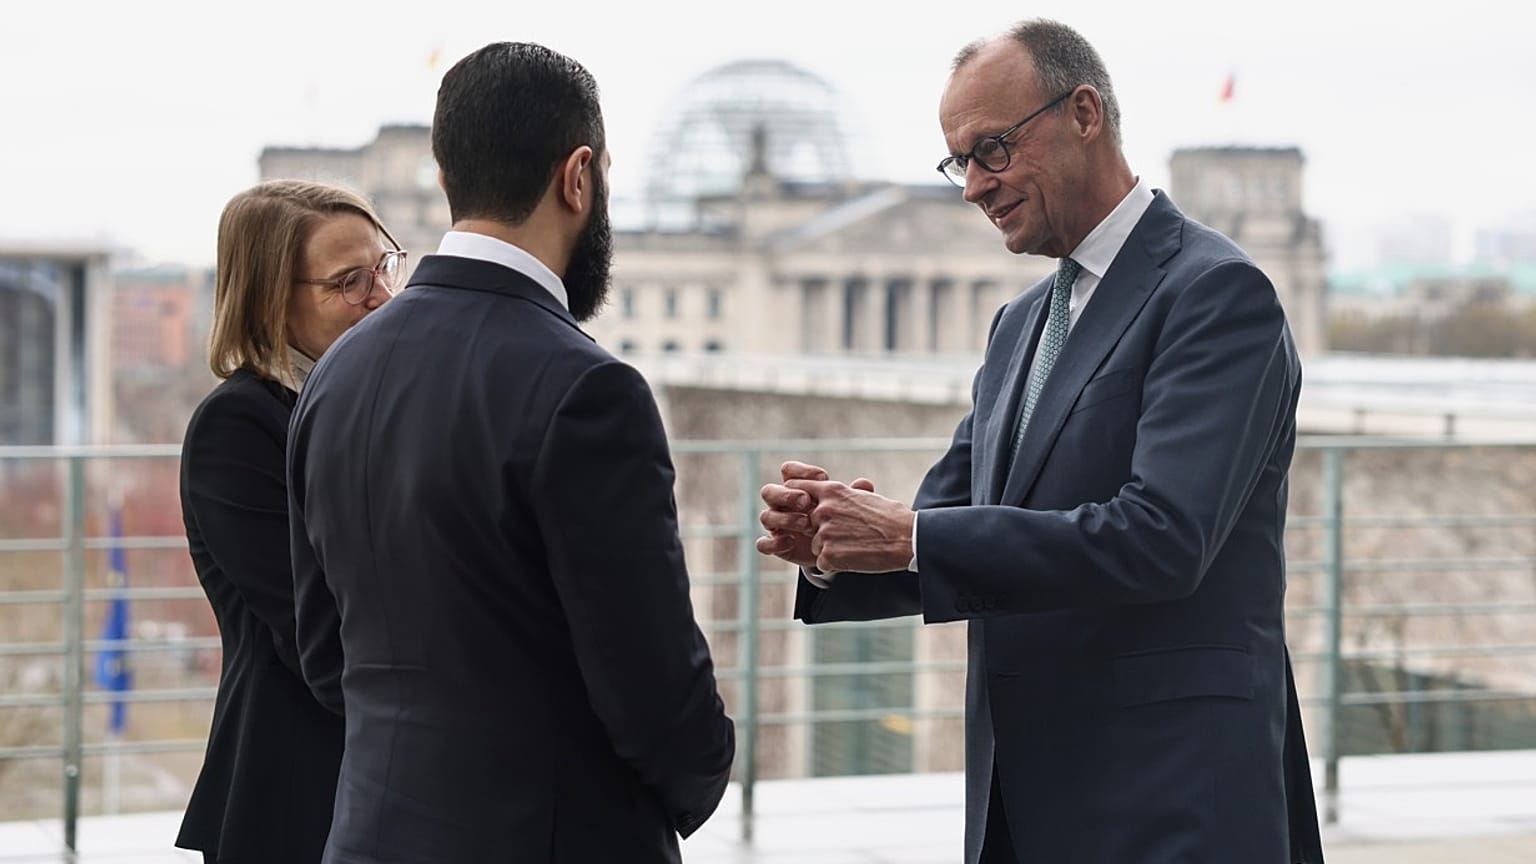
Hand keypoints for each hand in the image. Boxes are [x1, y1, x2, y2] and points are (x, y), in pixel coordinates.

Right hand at [756, 462, 872, 569]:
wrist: (838, 548)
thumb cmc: (841, 519)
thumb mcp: (848, 506)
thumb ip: (854, 495)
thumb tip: (864, 484)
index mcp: (797, 488)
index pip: (788, 471)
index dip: (801, 471)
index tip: (823, 478)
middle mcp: (782, 504)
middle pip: (769, 491)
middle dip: (787, 494)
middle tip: (806, 500)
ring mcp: (777, 525)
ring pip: (766, 517)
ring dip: (785, 519)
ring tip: (806, 523)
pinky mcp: (777, 545)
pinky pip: (763, 544)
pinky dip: (774, 542)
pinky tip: (791, 542)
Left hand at [786, 479, 913, 574]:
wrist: (907, 538)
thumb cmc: (891, 517)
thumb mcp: (862, 496)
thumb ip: (839, 497)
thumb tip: (827, 498)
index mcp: (832, 491)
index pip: (797, 488)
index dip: (801, 500)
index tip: (806, 508)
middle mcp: (823, 510)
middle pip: (808, 524)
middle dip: (823, 531)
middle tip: (849, 535)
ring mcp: (825, 533)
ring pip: (816, 546)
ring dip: (831, 550)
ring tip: (856, 546)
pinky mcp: (828, 555)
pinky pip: (823, 564)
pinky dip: (836, 565)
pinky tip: (855, 558)